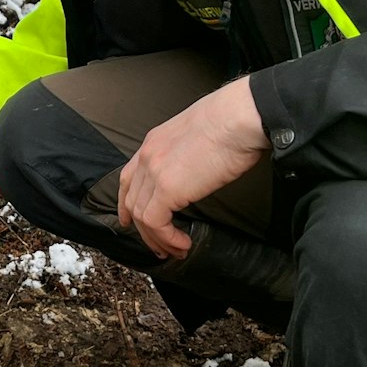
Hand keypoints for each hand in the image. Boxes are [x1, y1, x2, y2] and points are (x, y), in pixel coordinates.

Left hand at [118, 77, 269, 261]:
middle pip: (132, 201)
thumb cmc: (232, 121)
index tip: (130, 220)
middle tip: (160, 246)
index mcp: (154, 141)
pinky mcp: (167, 188)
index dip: (126, 203)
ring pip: (141, 216)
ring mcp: (154, 171)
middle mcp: (148, 156)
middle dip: (144, 229)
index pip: (128, 178)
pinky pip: (156, 223)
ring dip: (157, 239)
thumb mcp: (197, 135)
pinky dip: (167, 238)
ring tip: (176, 249)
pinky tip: (182, 243)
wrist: (240, 116)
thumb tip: (196, 172)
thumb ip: (186, 154)